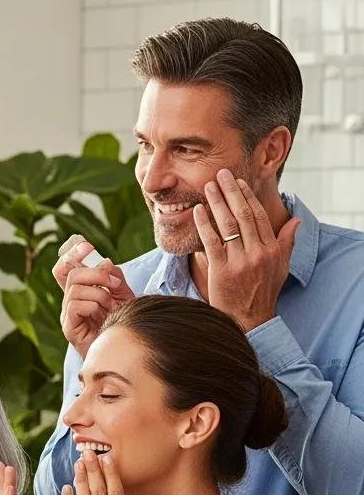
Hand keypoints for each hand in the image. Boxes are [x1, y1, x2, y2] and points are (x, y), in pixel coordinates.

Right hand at [54, 235, 134, 357]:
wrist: (125, 353)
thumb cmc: (122, 325)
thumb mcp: (123, 295)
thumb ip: (114, 277)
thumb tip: (103, 261)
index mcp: (80, 291)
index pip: (65, 267)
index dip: (71, 253)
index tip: (86, 247)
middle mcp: (70, 301)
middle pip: (69, 273)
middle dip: (95, 273)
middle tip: (114, 284)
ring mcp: (67, 315)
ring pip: (75, 288)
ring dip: (98, 294)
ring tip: (110, 307)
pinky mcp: (69, 328)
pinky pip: (75, 305)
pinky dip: (92, 306)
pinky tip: (103, 316)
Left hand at [192, 169, 299, 331]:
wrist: (249, 319)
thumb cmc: (263, 292)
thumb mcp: (280, 267)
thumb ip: (287, 242)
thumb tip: (296, 220)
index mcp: (271, 249)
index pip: (258, 216)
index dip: (248, 197)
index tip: (239, 182)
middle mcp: (258, 252)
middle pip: (243, 215)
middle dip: (231, 192)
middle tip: (221, 175)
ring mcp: (239, 261)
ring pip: (227, 225)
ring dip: (217, 203)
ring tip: (208, 187)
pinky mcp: (221, 270)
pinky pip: (211, 242)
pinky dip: (204, 224)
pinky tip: (198, 211)